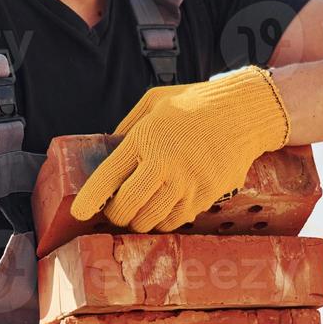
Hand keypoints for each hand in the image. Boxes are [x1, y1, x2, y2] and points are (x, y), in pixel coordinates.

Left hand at [68, 66, 290, 233]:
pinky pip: (175, 220)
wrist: (244, 113)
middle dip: (115, 215)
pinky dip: (164, 220)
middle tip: (115, 211)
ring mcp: (187, 183)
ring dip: (139, 220)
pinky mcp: (206, 196)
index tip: (78, 213)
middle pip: (127, 208)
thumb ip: (128, 127)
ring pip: (150, 221)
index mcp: (146, 138)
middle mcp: (165, 164)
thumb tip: (108, 153)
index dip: (89, 200)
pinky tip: (163, 207)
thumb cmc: (195, 103)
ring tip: (139, 211)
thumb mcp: (154, 102)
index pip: (108, 177)